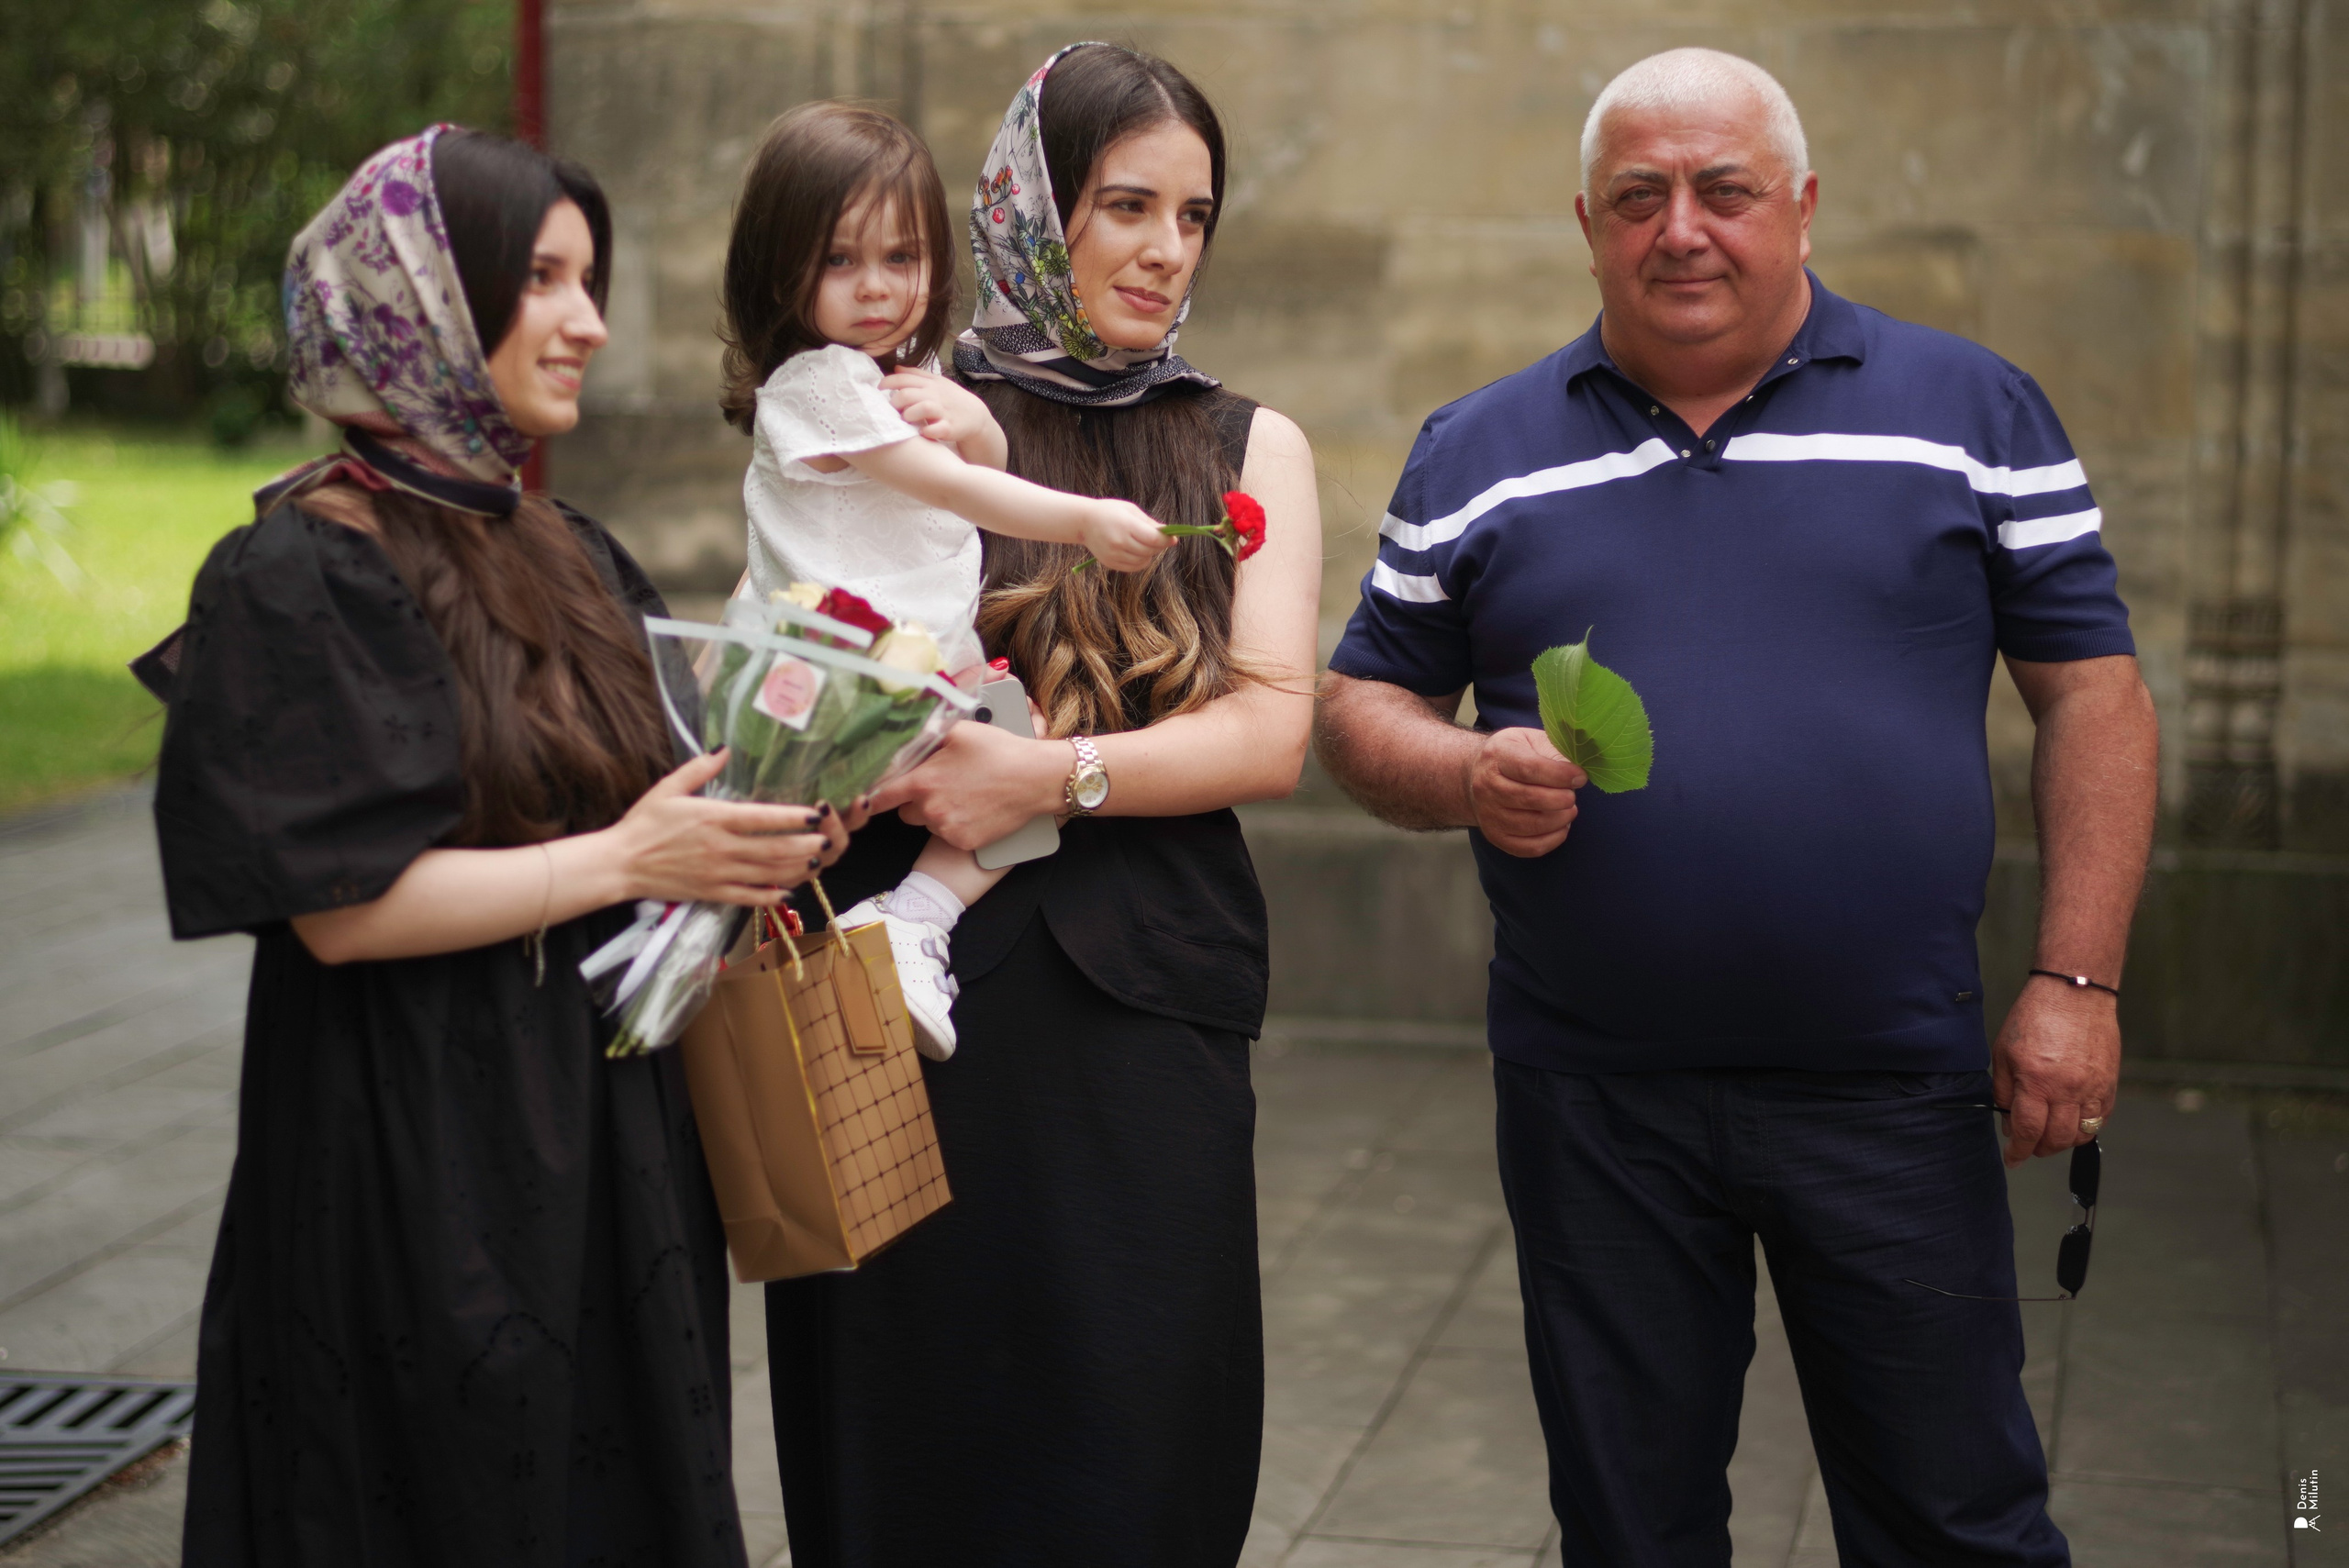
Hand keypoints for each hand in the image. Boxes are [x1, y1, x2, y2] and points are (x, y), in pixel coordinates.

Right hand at [607, 751, 840, 903]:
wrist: (620, 863)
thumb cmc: (643, 823)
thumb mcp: (668, 787)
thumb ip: (699, 768)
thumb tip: (724, 748)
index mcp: (714, 818)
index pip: (763, 818)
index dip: (794, 818)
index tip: (816, 814)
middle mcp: (721, 848)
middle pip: (774, 849)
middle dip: (804, 846)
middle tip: (826, 841)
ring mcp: (718, 874)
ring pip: (767, 874)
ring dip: (795, 870)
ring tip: (816, 863)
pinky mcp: (711, 893)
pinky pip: (748, 898)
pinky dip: (770, 897)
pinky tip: (786, 893)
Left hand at [869, 720, 1065, 849]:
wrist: (1034, 778)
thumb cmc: (998, 750)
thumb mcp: (958, 731)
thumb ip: (923, 737)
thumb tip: (902, 740)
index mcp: (922, 782)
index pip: (880, 796)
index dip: (871, 796)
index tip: (866, 798)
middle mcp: (930, 809)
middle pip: (905, 812)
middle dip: (915, 801)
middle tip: (938, 786)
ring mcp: (947, 829)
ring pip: (928, 824)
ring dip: (937, 813)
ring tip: (963, 795)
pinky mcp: (965, 842)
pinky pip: (949, 836)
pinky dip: (957, 825)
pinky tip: (975, 809)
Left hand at [881, 367, 1002, 463]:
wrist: (975, 416)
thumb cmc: (951, 399)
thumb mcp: (936, 382)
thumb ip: (916, 375)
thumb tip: (896, 368)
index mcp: (929, 384)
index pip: (904, 379)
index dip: (887, 383)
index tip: (879, 390)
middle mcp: (935, 396)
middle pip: (907, 395)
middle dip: (894, 403)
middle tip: (892, 410)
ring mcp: (943, 412)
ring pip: (921, 408)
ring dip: (909, 415)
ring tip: (906, 420)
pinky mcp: (949, 428)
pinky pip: (936, 429)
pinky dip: (927, 431)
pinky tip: (922, 432)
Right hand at [1079, 499, 1174, 572]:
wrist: (1084, 521)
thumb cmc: (1110, 511)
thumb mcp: (1130, 510)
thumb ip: (1149, 522)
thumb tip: (1168, 532)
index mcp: (1126, 525)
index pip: (1153, 538)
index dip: (1166, 540)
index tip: (1173, 539)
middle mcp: (1120, 542)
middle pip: (1149, 550)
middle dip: (1159, 546)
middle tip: (1159, 539)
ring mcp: (1114, 554)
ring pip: (1143, 561)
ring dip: (1150, 554)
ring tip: (1146, 544)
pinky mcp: (1110, 563)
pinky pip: (1133, 567)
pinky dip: (1141, 562)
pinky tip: (1139, 553)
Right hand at [1467, 727, 1584, 856]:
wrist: (1475, 774)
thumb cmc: (1512, 754)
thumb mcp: (1530, 740)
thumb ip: (1554, 752)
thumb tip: (1578, 775)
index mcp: (1497, 755)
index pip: (1529, 769)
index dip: (1560, 775)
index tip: (1581, 777)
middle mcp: (1486, 785)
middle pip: (1530, 798)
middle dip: (1561, 799)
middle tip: (1572, 795)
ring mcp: (1488, 814)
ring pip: (1532, 825)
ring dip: (1560, 819)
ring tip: (1569, 810)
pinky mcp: (1495, 836)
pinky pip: (1528, 847)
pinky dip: (1552, 840)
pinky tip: (1560, 826)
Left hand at [1991, 977, 2119, 1166]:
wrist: (2074, 993)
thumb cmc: (2035, 1017)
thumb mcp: (2003, 1052)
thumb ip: (2003, 1090)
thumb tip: (2009, 1121)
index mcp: (2036, 1081)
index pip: (2028, 1131)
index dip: (2019, 1151)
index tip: (2013, 1159)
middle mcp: (2068, 1089)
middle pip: (2057, 1139)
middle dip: (2040, 1149)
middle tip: (2030, 1147)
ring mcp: (2093, 1088)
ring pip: (2082, 1133)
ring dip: (2064, 1142)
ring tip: (2050, 1135)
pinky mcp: (2110, 1083)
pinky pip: (2101, 1118)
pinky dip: (2085, 1126)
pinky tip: (2071, 1120)